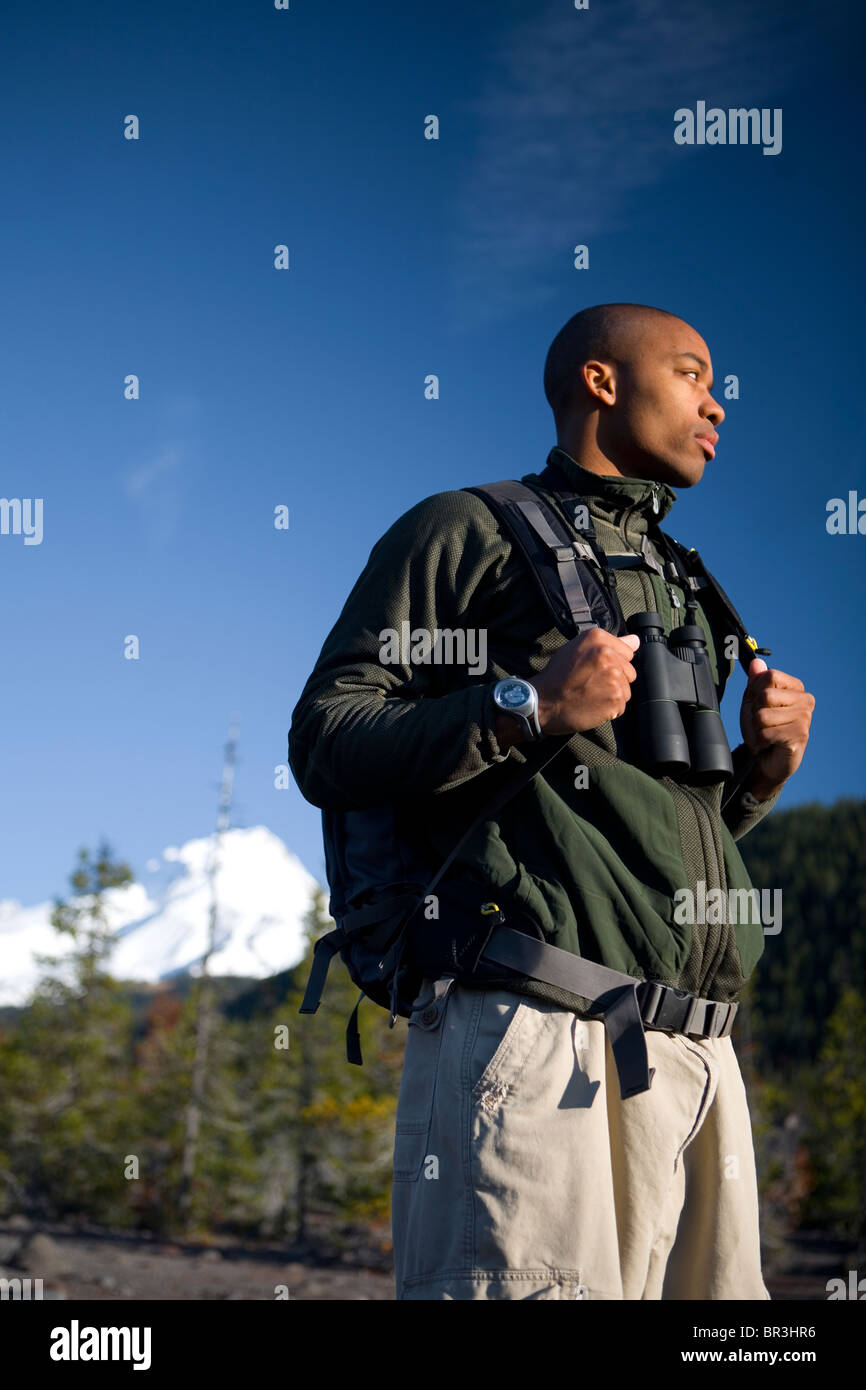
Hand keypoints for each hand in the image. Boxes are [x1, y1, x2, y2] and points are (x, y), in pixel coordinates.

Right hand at [534, 628, 640, 735]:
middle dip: (615, 679)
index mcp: (598, 639)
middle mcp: (608, 655)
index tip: (595, 669)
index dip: (613, 662)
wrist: (542, 702)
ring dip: (612, 695)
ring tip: (591, 695)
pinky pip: (621, 706)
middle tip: (591, 683)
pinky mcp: (615, 699)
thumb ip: (608, 643)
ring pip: (627, 689)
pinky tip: (592, 705)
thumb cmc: (557, 676)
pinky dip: (609, 709)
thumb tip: (636, 640)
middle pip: (630, 671)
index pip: (627, 651)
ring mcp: (614, 678)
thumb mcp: (576, 649)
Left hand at [739, 658, 814, 798]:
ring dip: (758, 728)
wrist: (765, 759)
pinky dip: (761, 740)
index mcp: (796, 688)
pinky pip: (767, 732)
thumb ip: (755, 682)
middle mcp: (806, 700)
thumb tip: (756, 663)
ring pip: (763, 715)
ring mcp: (805, 718)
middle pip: (765, 695)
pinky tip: (770, 743)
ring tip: (766, 733)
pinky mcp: (800, 736)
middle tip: (762, 723)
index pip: (769, 676)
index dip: (755, 692)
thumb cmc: (761, 729)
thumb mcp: (753, 702)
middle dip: (755, 712)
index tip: (759, 706)